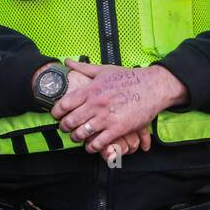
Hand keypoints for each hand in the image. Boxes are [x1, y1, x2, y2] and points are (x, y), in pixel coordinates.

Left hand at [50, 61, 184, 159]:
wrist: (153, 86)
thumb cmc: (130, 78)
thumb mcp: (105, 70)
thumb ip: (84, 68)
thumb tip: (67, 62)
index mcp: (91, 90)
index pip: (64, 105)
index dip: (56, 113)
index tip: (57, 116)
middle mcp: (96, 104)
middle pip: (70, 122)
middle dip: (65, 128)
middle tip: (66, 129)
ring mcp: (106, 117)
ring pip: (81, 134)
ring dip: (77, 138)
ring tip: (78, 137)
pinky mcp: (118, 128)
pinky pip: (98, 143)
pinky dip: (92, 147)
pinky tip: (92, 145)